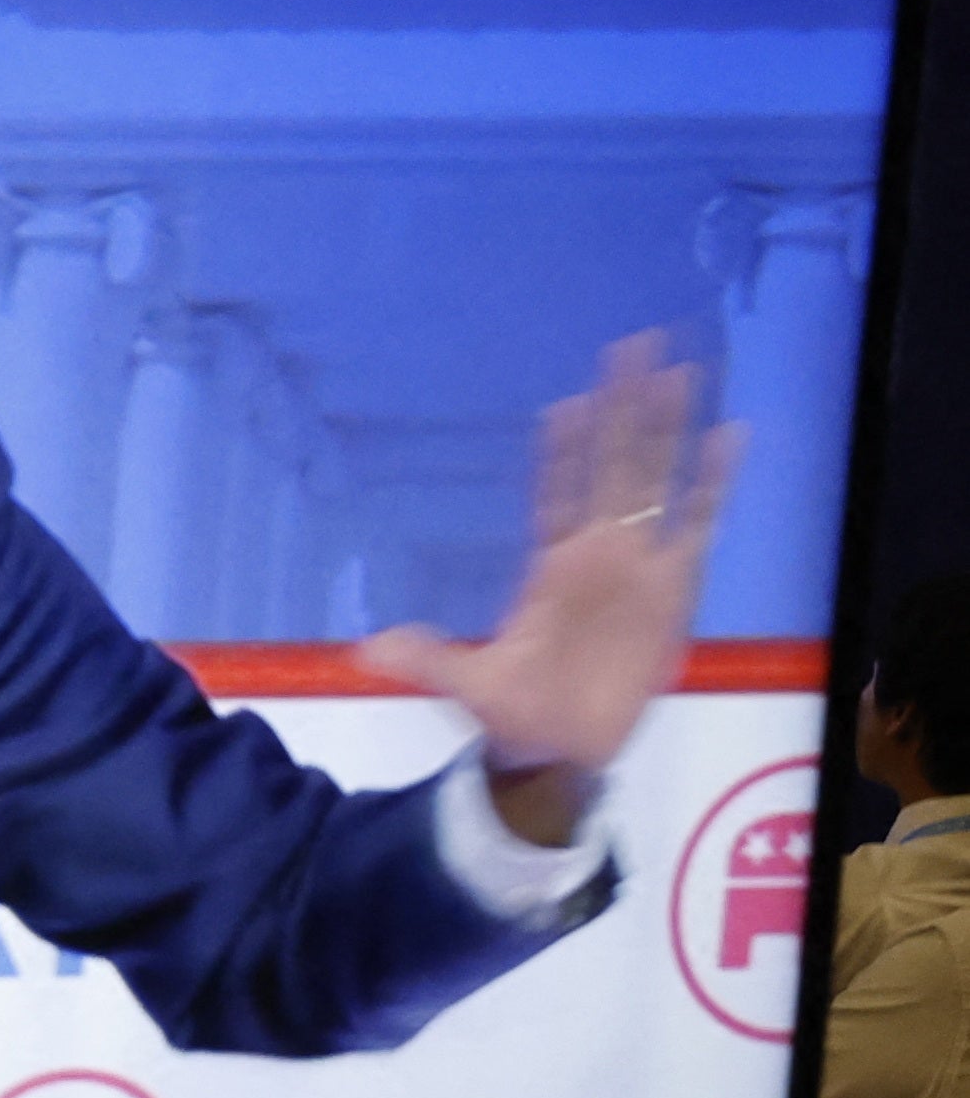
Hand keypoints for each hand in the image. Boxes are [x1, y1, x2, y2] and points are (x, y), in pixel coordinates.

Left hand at [357, 332, 740, 832]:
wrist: (562, 751)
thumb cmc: (516, 713)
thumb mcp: (466, 682)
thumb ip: (425, 659)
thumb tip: (365, 651)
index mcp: (547, 565)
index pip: (556, 491)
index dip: (562, 450)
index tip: (567, 400)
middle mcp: (596, 552)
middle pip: (613, 465)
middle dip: (624, 408)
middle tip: (635, 346)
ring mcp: (638, 564)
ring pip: (658, 480)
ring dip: (670, 428)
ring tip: (682, 371)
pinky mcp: (676, 587)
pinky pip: (700, 524)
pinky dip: (716, 481)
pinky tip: (732, 434)